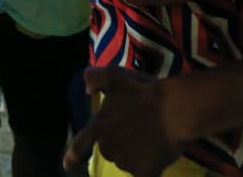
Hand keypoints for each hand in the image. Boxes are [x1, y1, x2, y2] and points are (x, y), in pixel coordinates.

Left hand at [64, 66, 182, 174]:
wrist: (175, 109)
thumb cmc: (145, 91)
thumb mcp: (116, 75)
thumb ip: (95, 77)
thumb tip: (86, 90)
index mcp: (98, 127)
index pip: (81, 143)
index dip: (72, 155)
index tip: (66, 166)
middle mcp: (108, 148)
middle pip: (111, 149)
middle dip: (121, 141)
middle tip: (139, 125)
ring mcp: (126, 163)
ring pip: (128, 161)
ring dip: (136, 153)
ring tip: (152, 136)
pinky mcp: (144, 173)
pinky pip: (145, 172)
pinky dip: (151, 166)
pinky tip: (159, 152)